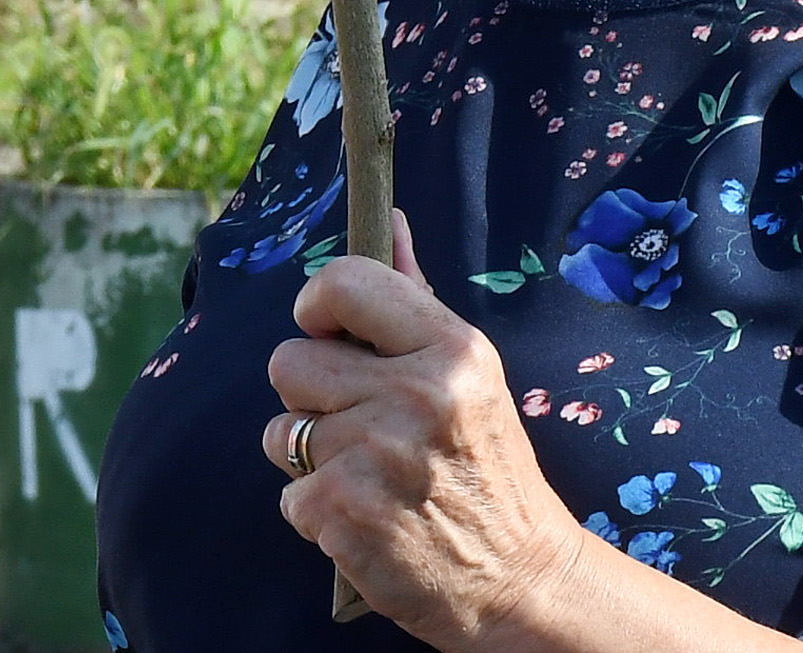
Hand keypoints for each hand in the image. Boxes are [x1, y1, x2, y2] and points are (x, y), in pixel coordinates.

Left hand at [262, 211, 590, 647]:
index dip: (318, 308)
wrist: (523, 582)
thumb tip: (388, 220)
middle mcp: (417, 396)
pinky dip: (317, 514)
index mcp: (451, 350)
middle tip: (365, 429)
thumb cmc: (487, 470)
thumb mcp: (470, 376)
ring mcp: (378, 457)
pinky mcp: (346, 514)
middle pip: (287, 362)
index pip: (342, 283)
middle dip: (312, 399)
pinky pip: (289, 496)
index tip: (330, 337)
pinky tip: (369, 521)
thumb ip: (415, 298)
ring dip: (311, 459)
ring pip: (278, 431)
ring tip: (372, 478)